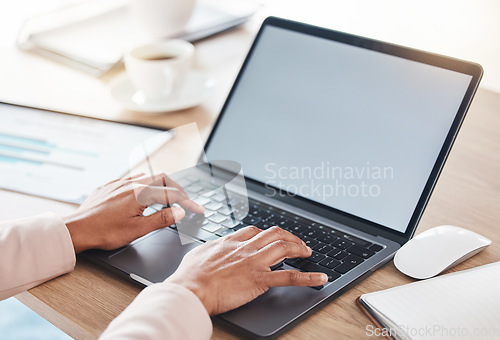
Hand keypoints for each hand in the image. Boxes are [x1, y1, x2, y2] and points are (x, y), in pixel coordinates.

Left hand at [64, 173, 203, 252]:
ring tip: (166, 198)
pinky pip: (131, 179)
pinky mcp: (109, 186)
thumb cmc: (104, 232)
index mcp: (140, 193)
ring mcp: (119, 183)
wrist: (76, 230)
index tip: (198, 209)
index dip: (188, 202)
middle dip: (176, 188)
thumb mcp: (137, 230)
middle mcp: (131, 183)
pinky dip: (144, 185)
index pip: (172, 195)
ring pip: (147, 176)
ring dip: (160, 185)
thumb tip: (179, 212)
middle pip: (162, 177)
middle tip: (184, 201)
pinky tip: (142, 196)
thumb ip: (161, 219)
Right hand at [165, 226, 327, 314]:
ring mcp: (254, 262)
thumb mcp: (198, 254)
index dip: (268, 234)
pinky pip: (289, 277)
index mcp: (231, 242)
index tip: (274, 238)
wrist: (191, 289)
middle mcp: (245, 248)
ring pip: (284, 248)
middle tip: (297, 243)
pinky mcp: (259, 280)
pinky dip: (308, 277)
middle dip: (289, 237)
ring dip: (300, 248)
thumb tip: (210, 251)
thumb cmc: (189, 276)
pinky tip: (320, 278)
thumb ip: (210, 250)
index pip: (255, 231)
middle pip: (274, 234)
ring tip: (308, 253)